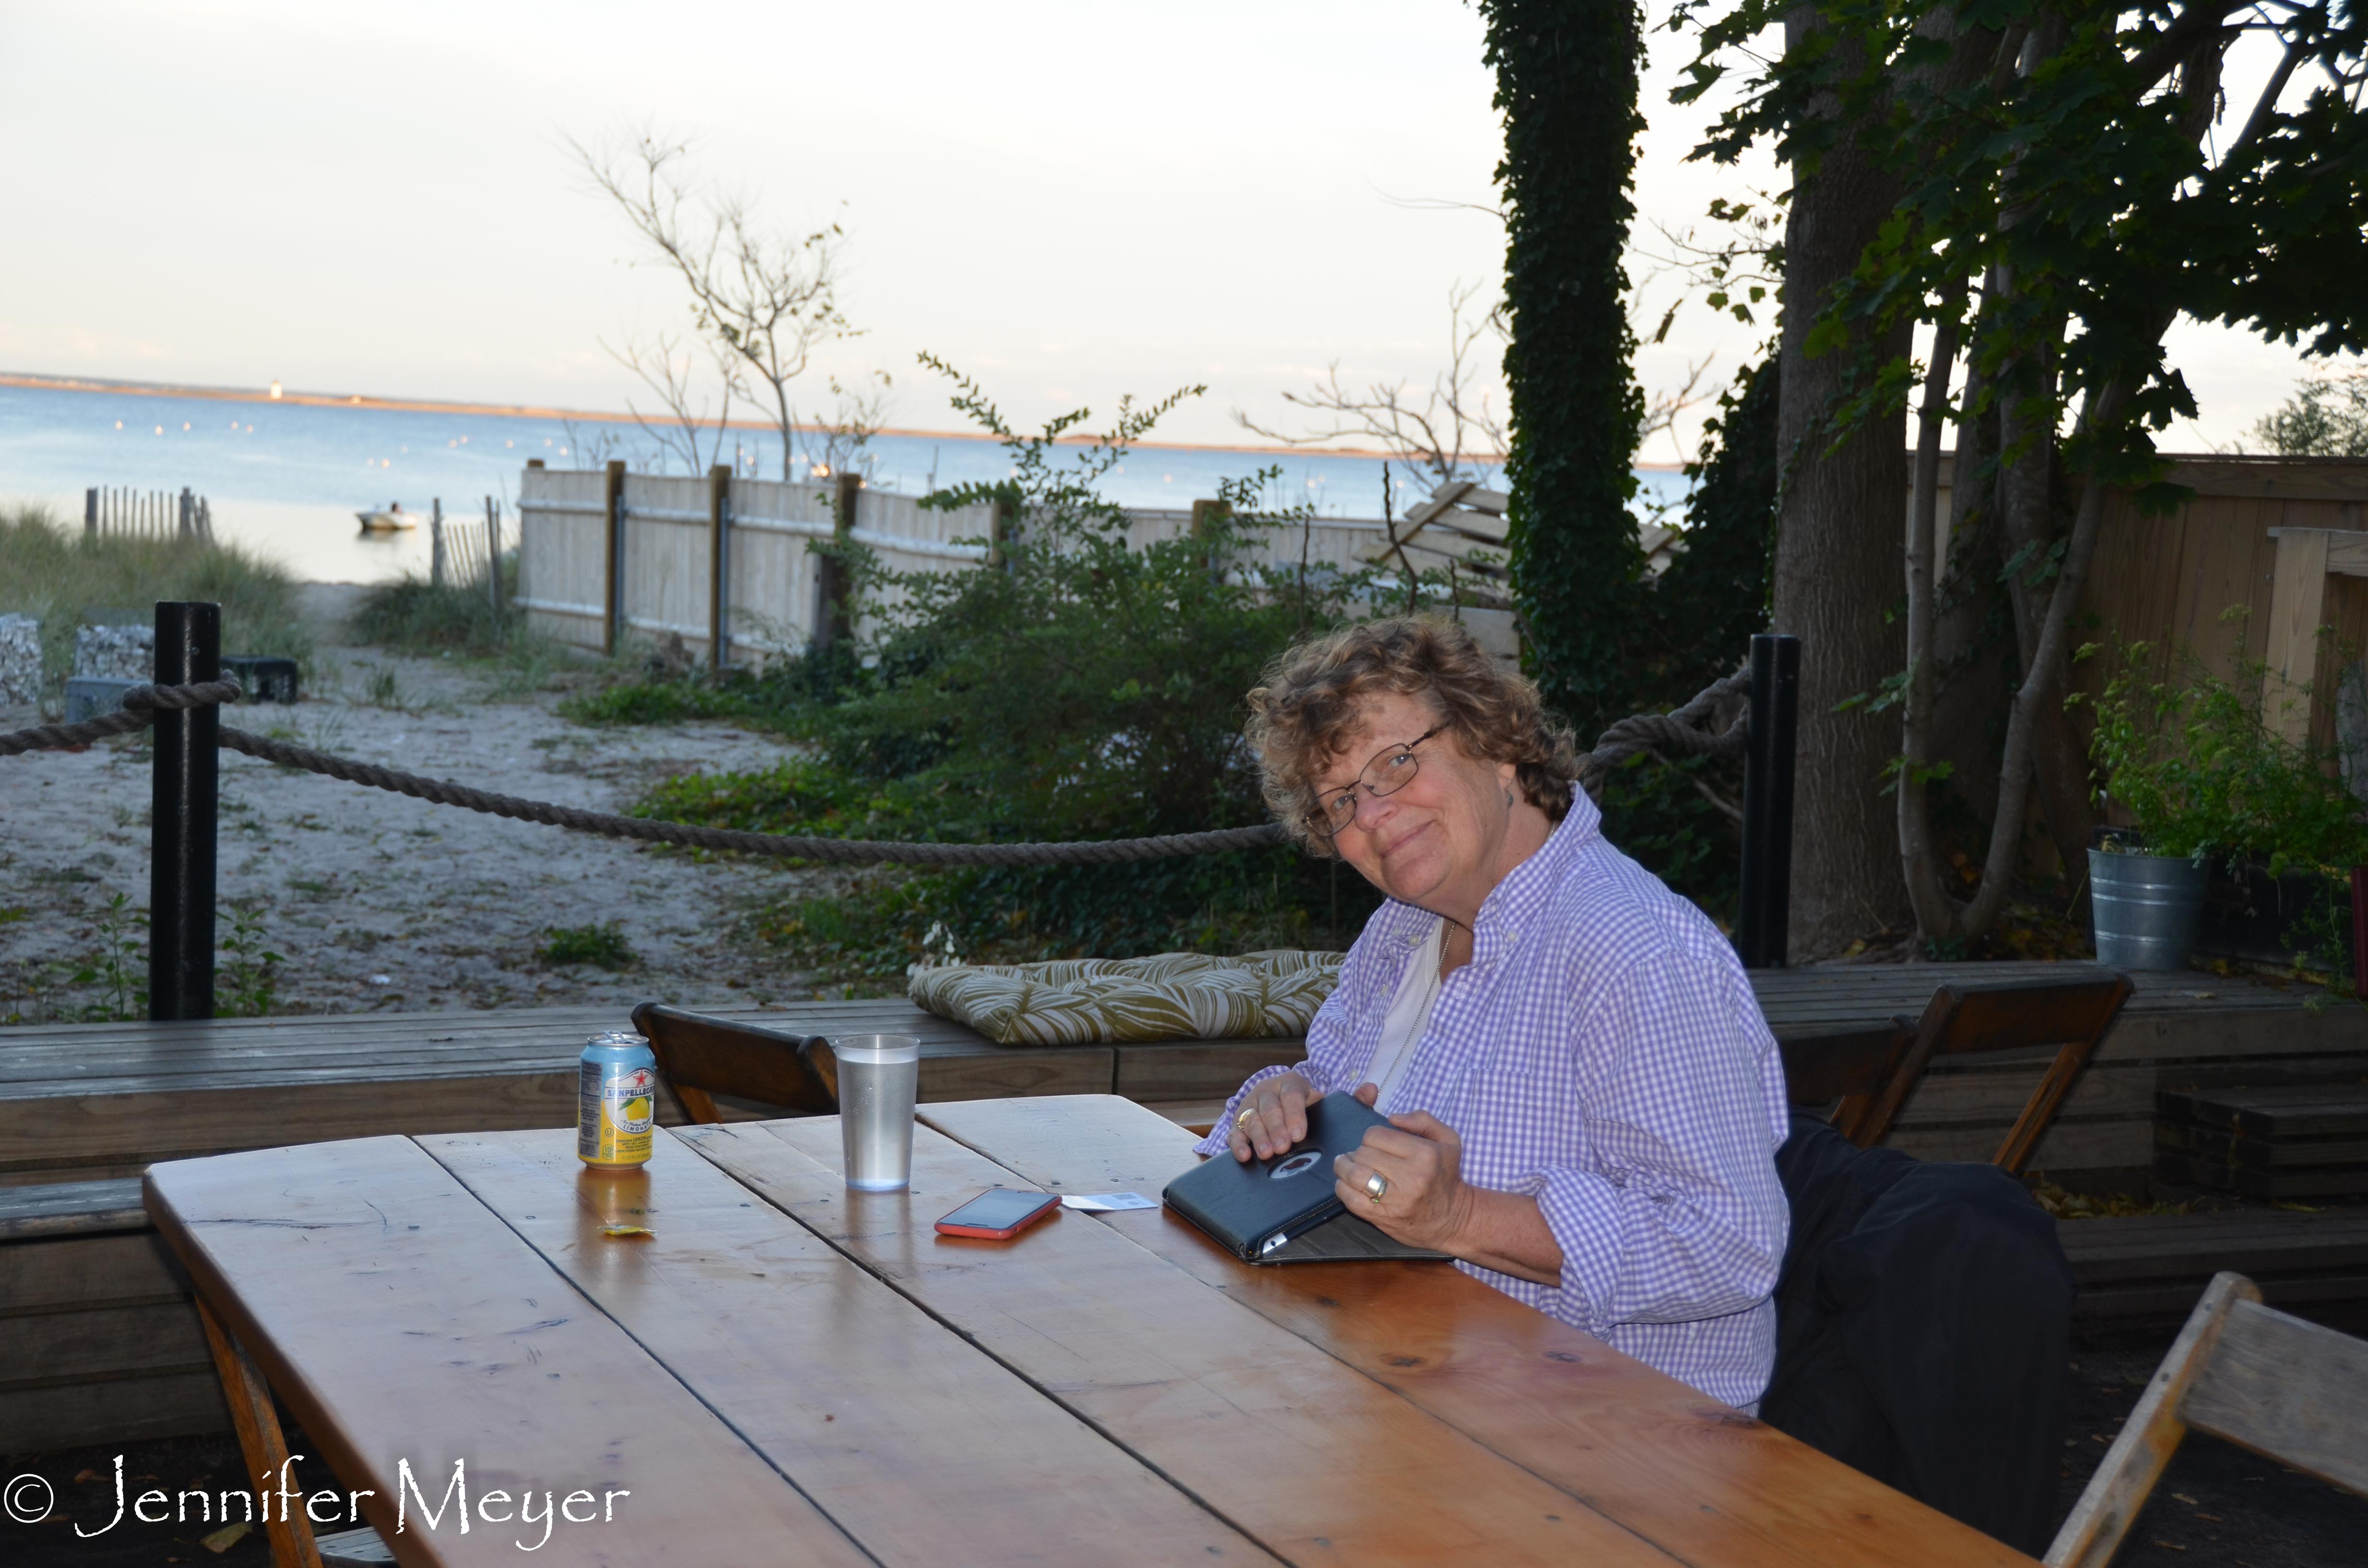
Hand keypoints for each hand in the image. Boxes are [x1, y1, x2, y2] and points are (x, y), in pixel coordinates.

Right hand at [1227, 1071, 1315, 1161]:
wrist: (1282, 1095)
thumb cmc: (1304, 1104)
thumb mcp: (1314, 1099)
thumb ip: (1322, 1110)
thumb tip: (1332, 1129)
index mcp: (1289, 1082)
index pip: (1291, 1095)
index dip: (1294, 1115)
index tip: (1298, 1135)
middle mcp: (1267, 1091)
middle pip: (1270, 1109)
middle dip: (1276, 1129)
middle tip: (1282, 1147)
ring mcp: (1250, 1104)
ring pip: (1252, 1120)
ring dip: (1259, 1138)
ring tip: (1266, 1153)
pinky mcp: (1238, 1121)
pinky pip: (1235, 1132)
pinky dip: (1238, 1144)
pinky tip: (1244, 1155)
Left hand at [1332, 1111, 1474, 1251]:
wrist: (1454, 1219)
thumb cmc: (1446, 1175)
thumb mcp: (1448, 1140)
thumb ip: (1422, 1120)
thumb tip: (1392, 1118)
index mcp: (1424, 1154)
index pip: (1375, 1135)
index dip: (1371, 1137)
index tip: (1376, 1144)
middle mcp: (1411, 1177)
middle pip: (1362, 1154)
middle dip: (1358, 1152)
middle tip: (1362, 1156)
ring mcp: (1395, 1199)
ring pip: (1354, 1175)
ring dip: (1344, 1168)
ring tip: (1346, 1165)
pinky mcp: (1383, 1217)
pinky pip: (1351, 1200)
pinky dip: (1342, 1188)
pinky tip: (1346, 1184)